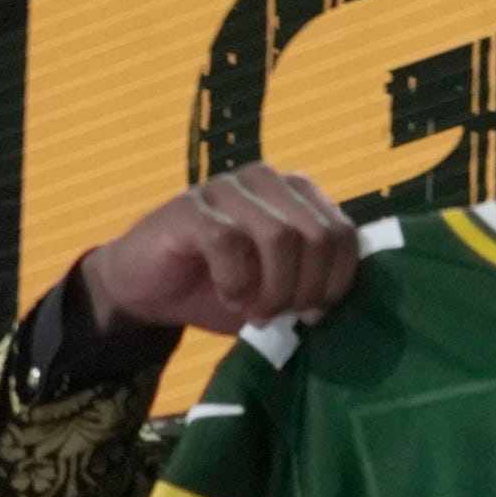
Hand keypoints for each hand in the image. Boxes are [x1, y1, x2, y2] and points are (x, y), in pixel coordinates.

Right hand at [74, 166, 369, 337]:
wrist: (146, 289)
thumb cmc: (220, 288)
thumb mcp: (278, 291)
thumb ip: (314, 284)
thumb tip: (349, 303)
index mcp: (298, 194)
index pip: (344, 234)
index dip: (337, 281)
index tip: (312, 315)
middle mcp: (268, 180)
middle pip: (319, 235)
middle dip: (307, 289)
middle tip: (281, 316)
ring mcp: (228, 187)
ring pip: (281, 236)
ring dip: (274, 288)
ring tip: (256, 312)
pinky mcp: (191, 206)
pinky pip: (230, 241)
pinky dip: (235, 281)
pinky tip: (227, 296)